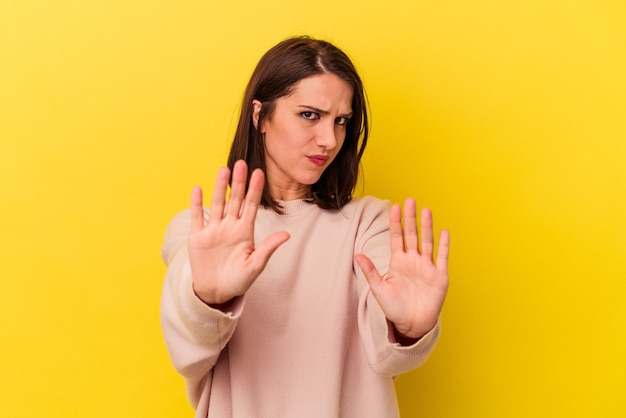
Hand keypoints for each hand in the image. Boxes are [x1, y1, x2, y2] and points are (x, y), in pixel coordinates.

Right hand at [188, 160, 289, 304]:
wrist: (216, 292)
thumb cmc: (238, 280)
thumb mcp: (255, 265)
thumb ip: (268, 248)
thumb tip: (286, 235)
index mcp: (245, 231)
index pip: (251, 206)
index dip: (255, 189)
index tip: (259, 173)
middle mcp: (230, 226)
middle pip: (235, 200)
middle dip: (238, 182)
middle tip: (242, 164)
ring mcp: (214, 229)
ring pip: (218, 203)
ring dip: (219, 187)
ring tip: (223, 170)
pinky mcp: (198, 236)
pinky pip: (198, 216)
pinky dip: (197, 203)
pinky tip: (198, 188)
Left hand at [355, 198, 449, 339]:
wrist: (412, 325)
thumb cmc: (395, 308)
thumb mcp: (379, 289)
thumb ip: (371, 272)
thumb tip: (358, 255)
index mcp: (398, 262)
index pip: (397, 237)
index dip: (396, 223)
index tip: (394, 207)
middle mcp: (413, 261)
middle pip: (412, 235)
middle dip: (411, 218)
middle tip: (410, 200)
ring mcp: (427, 267)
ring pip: (427, 242)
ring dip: (427, 227)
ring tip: (426, 211)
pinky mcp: (439, 276)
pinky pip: (442, 258)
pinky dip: (443, 245)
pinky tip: (444, 231)